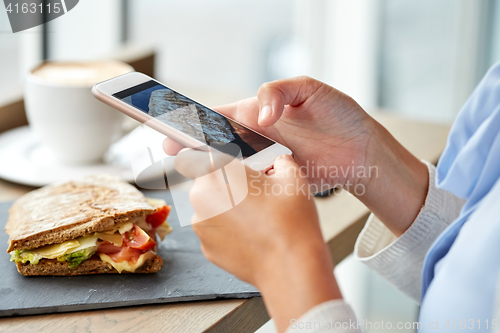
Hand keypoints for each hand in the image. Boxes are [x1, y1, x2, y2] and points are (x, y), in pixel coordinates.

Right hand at [165, 76, 372, 190]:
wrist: (362, 149)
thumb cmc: (339, 114)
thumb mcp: (309, 89)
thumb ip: (279, 91)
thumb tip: (261, 114)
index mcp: (259, 112)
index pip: (219, 115)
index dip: (196, 121)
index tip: (175, 127)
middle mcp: (257, 136)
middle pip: (217, 142)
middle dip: (193, 147)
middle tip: (174, 152)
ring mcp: (265, 159)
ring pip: (230, 165)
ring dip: (211, 168)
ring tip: (193, 171)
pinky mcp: (276, 179)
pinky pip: (251, 184)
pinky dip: (236, 186)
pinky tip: (224, 189)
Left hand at [174, 149, 341, 332]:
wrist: (291, 266)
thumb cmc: (290, 220)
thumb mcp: (292, 177)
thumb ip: (280, 161)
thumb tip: (279, 162)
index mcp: (218, 172)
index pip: (198, 156)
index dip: (213, 158)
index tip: (225, 164)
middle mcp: (201, 197)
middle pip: (207, 182)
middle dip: (226, 183)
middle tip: (252, 191)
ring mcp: (202, 225)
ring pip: (210, 207)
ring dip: (226, 207)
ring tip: (256, 215)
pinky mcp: (207, 248)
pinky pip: (214, 230)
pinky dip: (228, 230)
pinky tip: (252, 233)